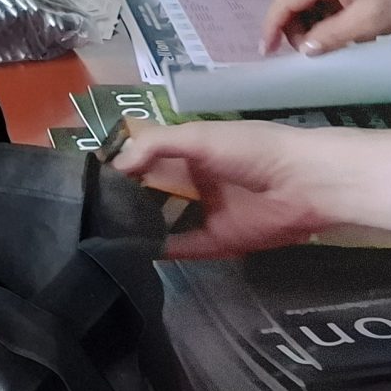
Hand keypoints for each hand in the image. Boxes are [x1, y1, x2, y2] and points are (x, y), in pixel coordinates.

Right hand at [113, 122, 390, 256]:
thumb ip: (156, 145)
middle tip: (87, 211)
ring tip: (101, 234)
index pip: (146, 156)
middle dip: (125, 198)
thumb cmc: (251, 148)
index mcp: (189, 149)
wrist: (303, 182)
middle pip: (151, 190)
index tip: (87, 177)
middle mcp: (194, 180)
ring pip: (164, 220)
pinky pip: (184, 247)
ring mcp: (205, 212)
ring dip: (139, 226)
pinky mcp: (218, 241)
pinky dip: (162, 251)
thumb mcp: (199, 136)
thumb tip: (116, 164)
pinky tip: (134, 253)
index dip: (121, 165)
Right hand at [262, 0, 390, 54]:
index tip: (266, 52)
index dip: (272, 26)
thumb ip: (332, 35)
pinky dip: (315, 15)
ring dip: (302, 22)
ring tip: (321, 44)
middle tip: (302, 53)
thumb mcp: (368, 22)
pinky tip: (331, 30)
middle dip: (287, 26)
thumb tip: (303, 49)